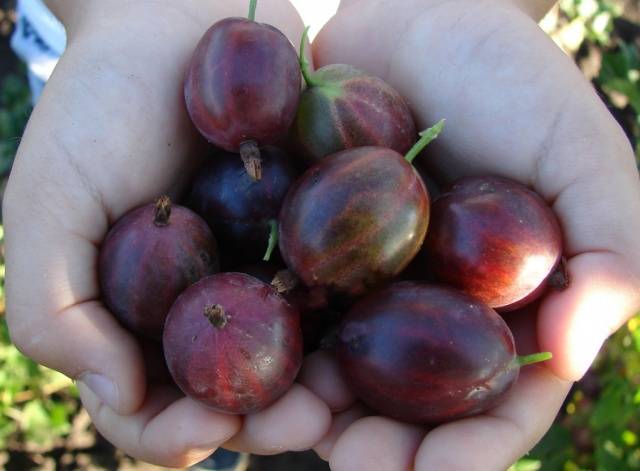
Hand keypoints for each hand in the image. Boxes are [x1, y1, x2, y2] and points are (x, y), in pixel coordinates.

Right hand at [3, 1, 331, 466]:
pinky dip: (354, 320)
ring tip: (339, 399)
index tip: (205, 427)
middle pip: (236, 395)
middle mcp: (206, 305)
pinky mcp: (318, 235)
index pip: (149, 405)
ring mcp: (266, 272)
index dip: (171, 432)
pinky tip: (373, 329)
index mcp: (138, 314)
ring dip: (319, 391)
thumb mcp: (48, 203)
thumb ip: (54, 307)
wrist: (175, 18)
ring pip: (296, 358)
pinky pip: (340, 291)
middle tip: (301, 425)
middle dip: (265, 423)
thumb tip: (116, 395)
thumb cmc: (101, 105)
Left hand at [295, 0, 639, 468]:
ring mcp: (366, 285)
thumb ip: (607, 248)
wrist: (416, 13)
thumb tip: (572, 349)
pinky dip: (266, 344)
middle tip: (352, 466)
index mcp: (504, 306)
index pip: (501, 401)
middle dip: (385, 449)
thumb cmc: (510, 78)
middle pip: (412, 406)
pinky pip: (285, 309)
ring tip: (276, 435)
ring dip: (310, 415)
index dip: (477, 446)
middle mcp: (432, 309)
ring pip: (339, 372)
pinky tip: (238, 366)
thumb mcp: (580, 154)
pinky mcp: (307, 250)